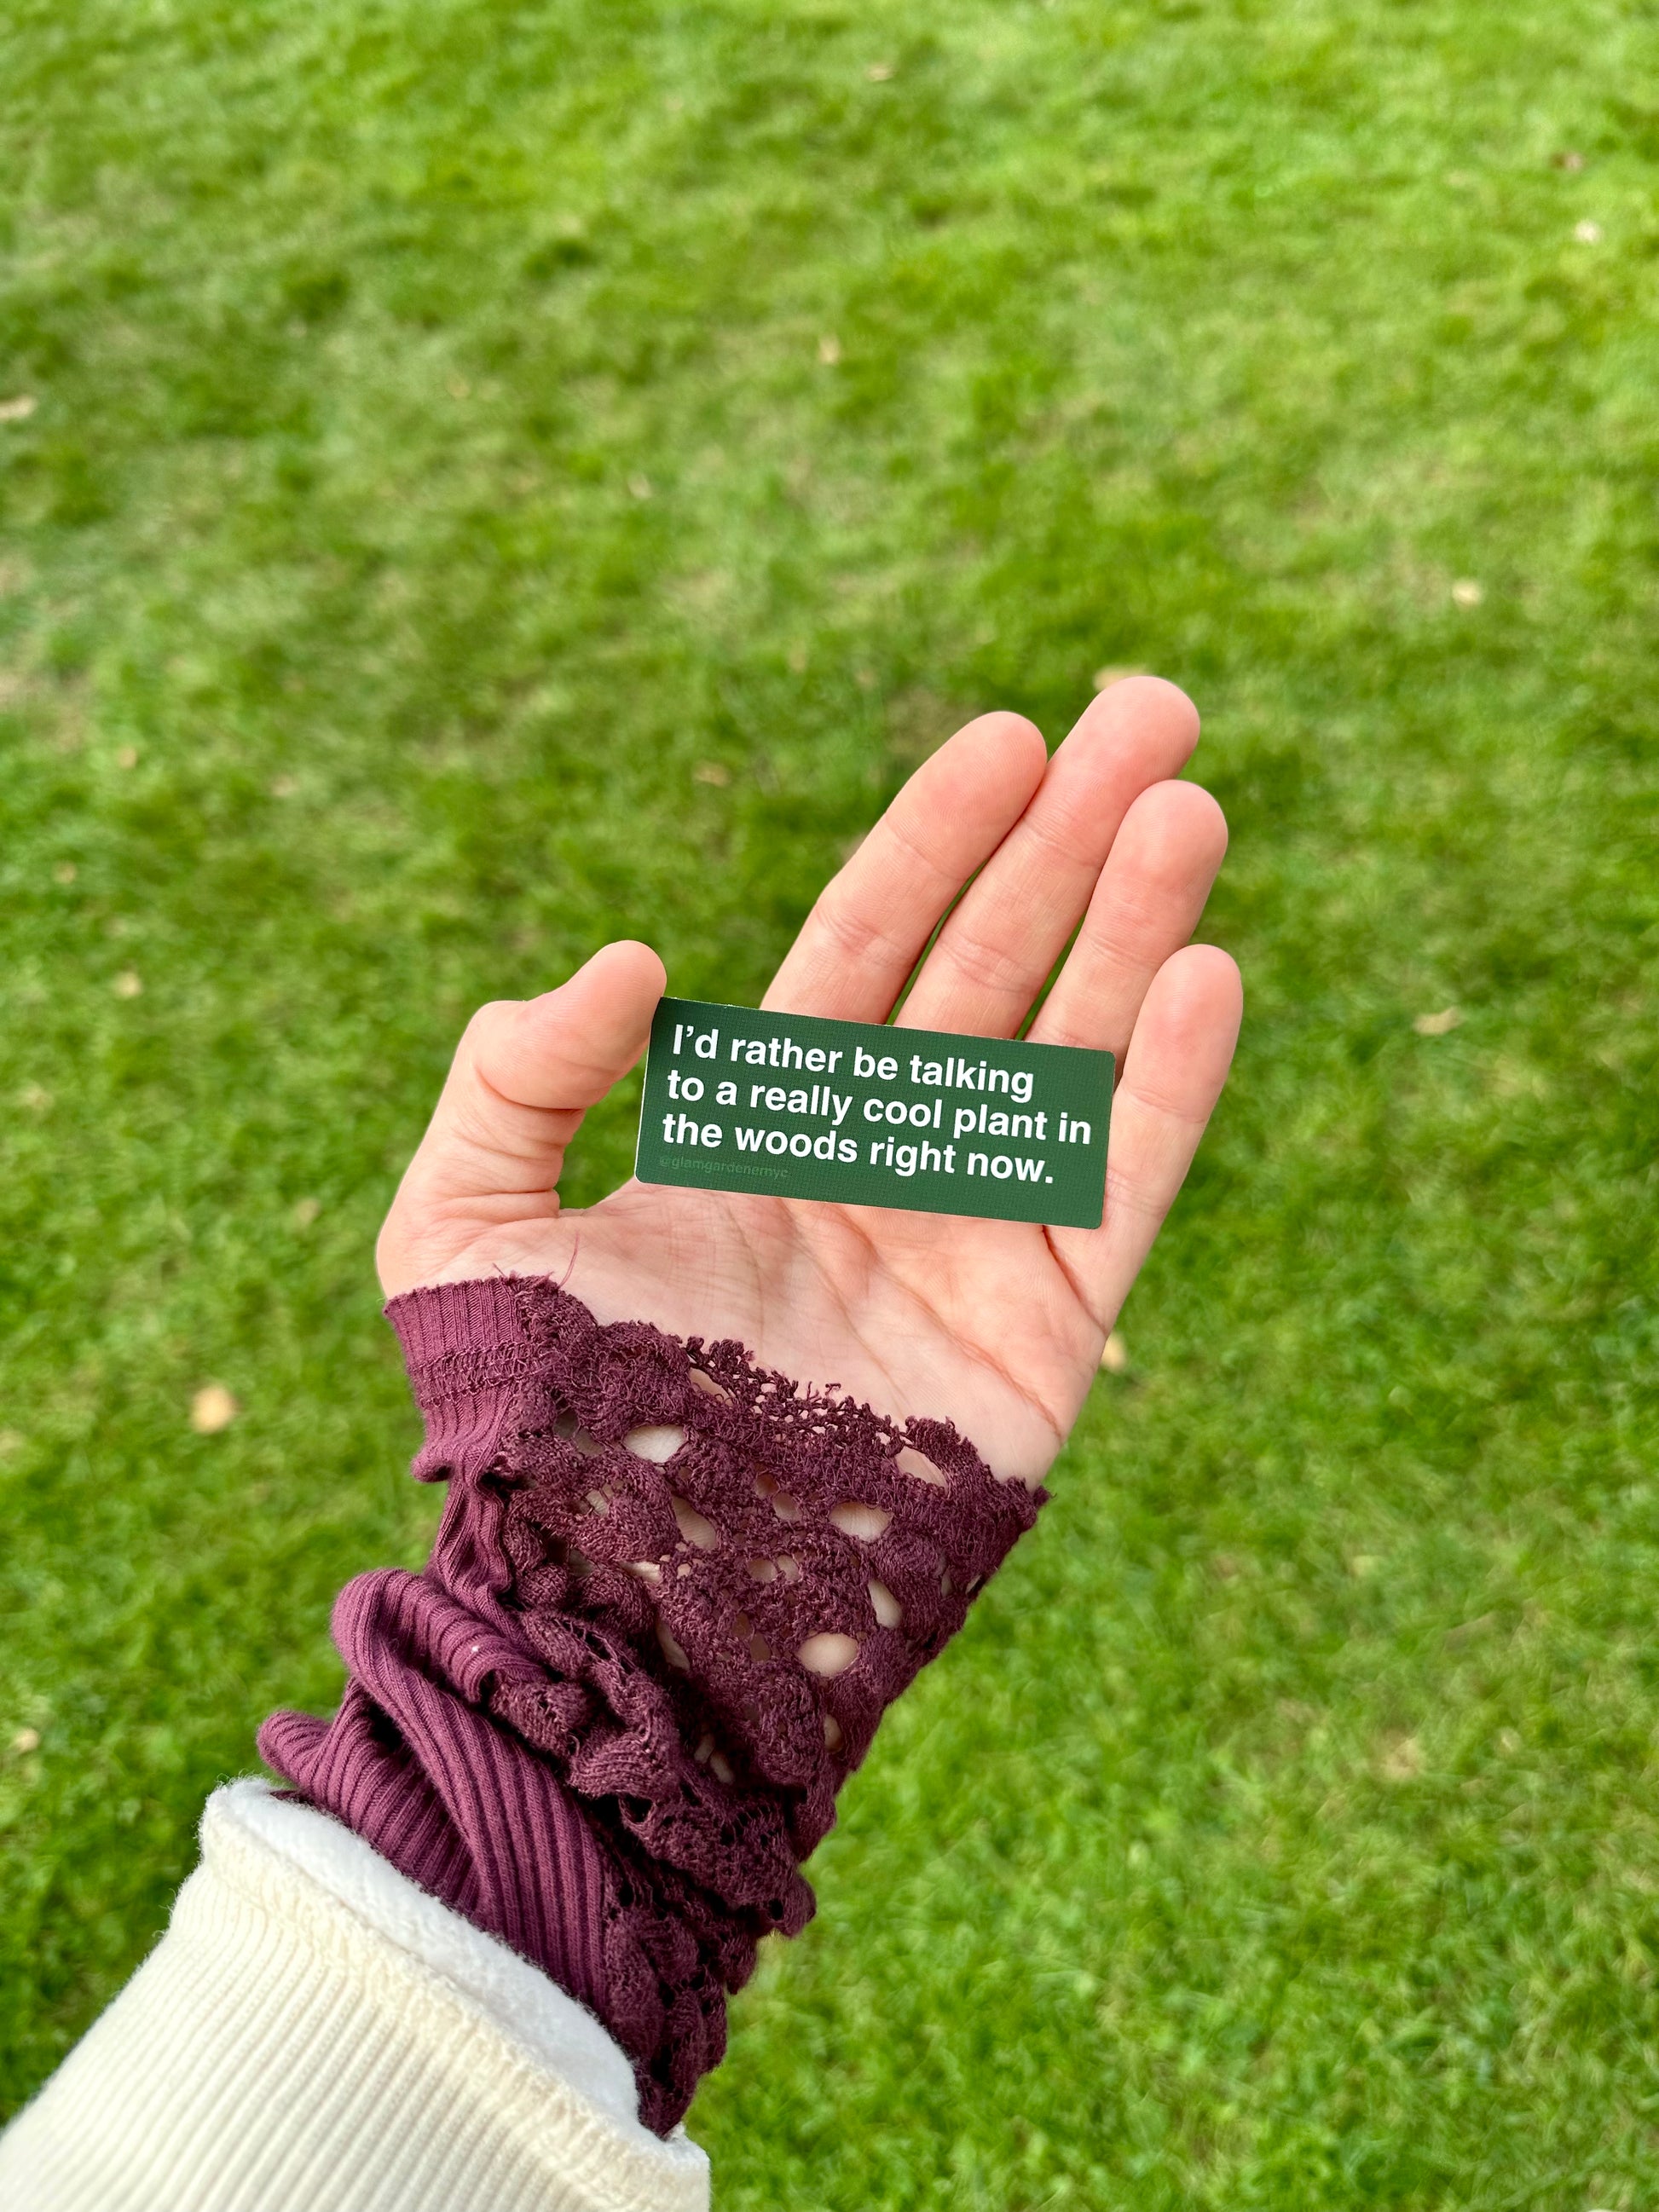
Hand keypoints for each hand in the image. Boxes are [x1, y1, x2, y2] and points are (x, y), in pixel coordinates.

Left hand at [376, 680, 1241, 1487]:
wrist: (625, 1613)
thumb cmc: (531, 1427)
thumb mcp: (459, 1224)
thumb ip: (518, 1074)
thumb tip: (639, 960)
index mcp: (762, 1128)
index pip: (868, 945)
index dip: (938, 838)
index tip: (1011, 737)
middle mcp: (878, 1166)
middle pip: (993, 969)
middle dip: (1069, 840)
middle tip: (1156, 709)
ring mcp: (967, 1245)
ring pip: (1070, 1052)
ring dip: (1133, 926)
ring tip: (1191, 803)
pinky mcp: (1039, 1338)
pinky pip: (1113, 1185)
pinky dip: (1164, 1083)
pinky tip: (1204, 969)